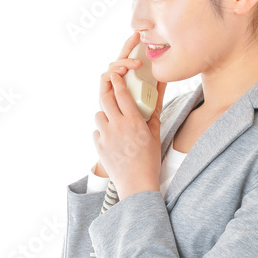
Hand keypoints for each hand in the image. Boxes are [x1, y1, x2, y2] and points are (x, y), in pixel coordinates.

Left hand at [93, 32, 166, 198]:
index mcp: (134, 122)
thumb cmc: (149, 159)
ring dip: (106, 113)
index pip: (122, 93)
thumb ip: (155, 109)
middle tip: (112, 87)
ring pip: (99, 114)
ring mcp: (105, 136)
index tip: (117, 73)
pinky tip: (113, 138)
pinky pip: (97, 130)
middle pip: (105, 98)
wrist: (136, 184)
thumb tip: (160, 89)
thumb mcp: (155, 133)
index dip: (118, 80)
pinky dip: (103, 130)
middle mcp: (117, 126)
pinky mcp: (98, 146)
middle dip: (108, 89)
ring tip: (115, 120)